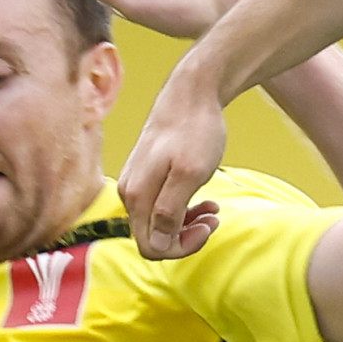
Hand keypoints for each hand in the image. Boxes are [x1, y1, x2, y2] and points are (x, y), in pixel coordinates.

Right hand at [118, 76, 229, 260]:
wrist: (190, 94)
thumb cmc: (194, 131)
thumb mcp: (190, 174)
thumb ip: (170, 210)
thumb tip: (157, 242)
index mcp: (137, 196)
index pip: (151, 247)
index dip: (181, 247)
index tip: (206, 228)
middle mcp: (130, 193)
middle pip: (153, 238)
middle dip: (185, 236)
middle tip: (213, 220)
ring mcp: (136, 184)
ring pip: (159, 223)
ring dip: (187, 224)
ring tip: (213, 210)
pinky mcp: (146, 175)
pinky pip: (161, 206)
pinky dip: (184, 209)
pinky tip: (205, 201)